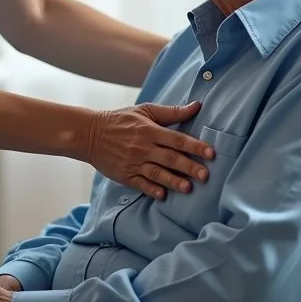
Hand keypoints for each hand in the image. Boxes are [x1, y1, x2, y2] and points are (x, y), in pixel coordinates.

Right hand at [84, 101, 213, 199]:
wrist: (90, 133)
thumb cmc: (121, 120)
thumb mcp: (145, 110)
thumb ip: (171, 112)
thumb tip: (197, 106)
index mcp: (149, 130)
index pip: (177, 139)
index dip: (195, 146)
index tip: (211, 153)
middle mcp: (143, 147)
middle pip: (170, 158)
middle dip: (189, 167)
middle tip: (206, 176)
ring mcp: (133, 162)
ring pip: (157, 173)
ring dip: (173, 181)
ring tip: (188, 188)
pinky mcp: (125, 175)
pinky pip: (140, 184)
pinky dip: (151, 190)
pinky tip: (162, 195)